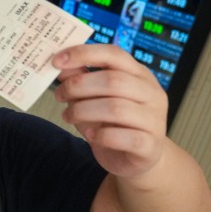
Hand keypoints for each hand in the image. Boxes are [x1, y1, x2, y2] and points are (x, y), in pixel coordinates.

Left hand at [53, 43, 167, 178]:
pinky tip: (91, 135)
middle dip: (78, 86)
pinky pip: (123, 137)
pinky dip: (101, 135)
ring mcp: (154, 119)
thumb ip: (80, 78)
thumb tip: (61, 64)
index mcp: (138, 74)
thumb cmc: (112, 122)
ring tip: (68, 116)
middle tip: (60, 95)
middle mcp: (151, 93)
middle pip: (113, 81)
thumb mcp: (93, 97)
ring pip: (116, 108)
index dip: (83, 54)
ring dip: (82, 111)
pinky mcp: (150, 145)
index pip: (113, 54)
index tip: (56, 61)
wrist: (136, 157)